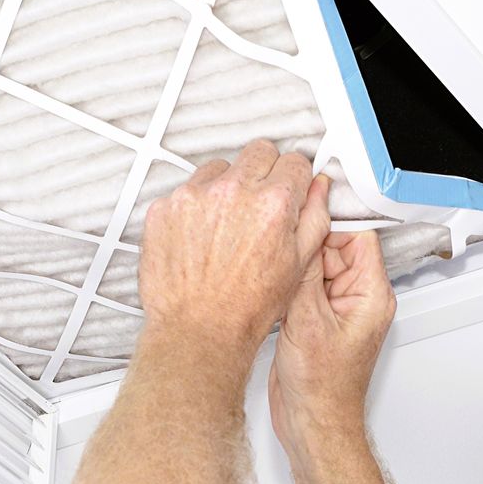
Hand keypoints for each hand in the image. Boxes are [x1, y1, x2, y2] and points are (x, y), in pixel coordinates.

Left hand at [138, 139, 332, 360]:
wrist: (198, 330)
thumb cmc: (245, 307)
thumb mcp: (298, 265)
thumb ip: (314, 218)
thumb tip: (318, 191)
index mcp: (272, 204)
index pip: (294, 162)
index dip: (295, 181)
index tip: (289, 192)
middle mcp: (232, 192)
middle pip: (258, 153)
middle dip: (265, 174)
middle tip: (260, 206)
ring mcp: (194, 197)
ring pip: (220, 168)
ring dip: (227, 188)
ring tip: (227, 227)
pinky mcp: (165, 207)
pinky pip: (187, 190)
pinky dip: (195, 207)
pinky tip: (201, 237)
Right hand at [269, 228, 395, 447]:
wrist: (311, 423)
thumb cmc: (321, 387)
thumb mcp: (308, 319)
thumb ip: (307, 271)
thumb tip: (304, 231)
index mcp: (371, 294)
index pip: (360, 235)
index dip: (331, 219)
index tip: (306, 210)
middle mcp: (358, 298)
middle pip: (335, 246)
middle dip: (307, 243)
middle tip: (281, 246)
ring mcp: (337, 308)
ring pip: (317, 265)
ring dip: (295, 266)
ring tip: (278, 276)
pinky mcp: (317, 318)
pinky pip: (305, 286)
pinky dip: (289, 284)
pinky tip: (275, 292)